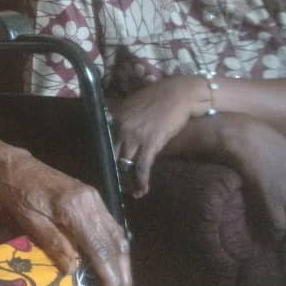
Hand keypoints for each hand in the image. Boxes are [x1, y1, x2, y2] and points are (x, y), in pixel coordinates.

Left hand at [0, 147, 131, 285]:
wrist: (16, 166)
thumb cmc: (17, 193)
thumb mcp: (29, 221)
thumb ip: (54, 243)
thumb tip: (74, 270)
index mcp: (73, 208)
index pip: (99, 248)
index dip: (109, 276)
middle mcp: (90, 202)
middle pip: (114, 244)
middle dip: (121, 276)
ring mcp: (94, 198)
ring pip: (117, 235)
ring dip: (123, 264)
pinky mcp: (92, 198)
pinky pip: (111, 226)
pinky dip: (116, 249)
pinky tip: (117, 265)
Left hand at [111, 75, 203, 196]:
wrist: (179, 93)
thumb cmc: (160, 98)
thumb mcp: (134, 105)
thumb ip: (124, 119)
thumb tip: (121, 134)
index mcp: (115, 116)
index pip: (105, 141)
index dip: (107, 158)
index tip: (109, 168)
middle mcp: (121, 126)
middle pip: (112, 155)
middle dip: (115, 172)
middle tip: (118, 185)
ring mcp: (135, 135)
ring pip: (125, 164)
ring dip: (128, 181)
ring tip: (131, 192)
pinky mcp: (151, 143)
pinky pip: (141, 167)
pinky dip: (141, 181)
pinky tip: (142, 190)